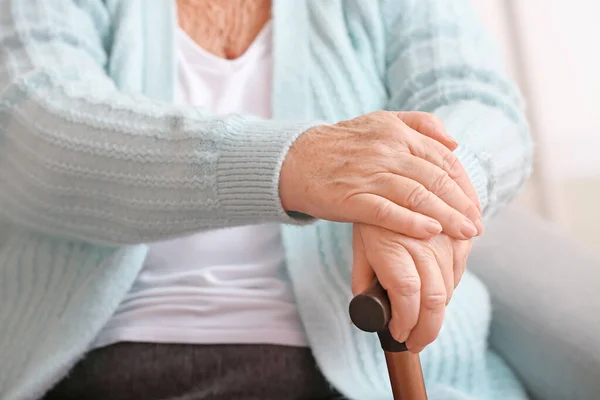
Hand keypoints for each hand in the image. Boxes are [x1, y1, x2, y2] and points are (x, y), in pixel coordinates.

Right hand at [280, 111, 482, 239]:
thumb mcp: (380, 121)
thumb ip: (419, 124)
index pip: (443, 159)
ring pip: (416, 195)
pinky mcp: (350, 197)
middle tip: (477, 226)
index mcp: (396, 132)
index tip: (475, 205)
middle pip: (435, 179)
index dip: (464, 184)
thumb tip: (454, 140)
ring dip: (445, 216)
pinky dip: (411, 222)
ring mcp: (367, 174)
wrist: (296, 159)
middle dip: (461, 204)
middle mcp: (385, 150)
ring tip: (465, 233)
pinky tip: (430, 233)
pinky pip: (386, 211)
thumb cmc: (342, 144)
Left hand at [351, 223, 472, 352]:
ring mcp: (444, 237)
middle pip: (434, 297)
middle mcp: (421, 242)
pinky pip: (460, 269)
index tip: (399, 336)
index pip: (406, 294)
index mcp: (391, 245)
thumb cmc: (374, 215)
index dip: (406, 322)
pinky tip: (436, 293)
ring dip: (437, 312)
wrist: (398, 176)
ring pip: (449, 286)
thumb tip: (366, 311)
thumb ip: (364, 277)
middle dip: (426, 330)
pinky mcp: (459, 233)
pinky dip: (449, 288)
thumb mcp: (360, 244)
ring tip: (422, 323)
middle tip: (415, 343)